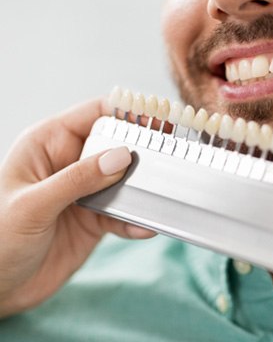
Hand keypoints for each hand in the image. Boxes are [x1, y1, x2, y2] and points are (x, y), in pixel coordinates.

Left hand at [0, 99, 155, 317]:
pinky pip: (123, 214)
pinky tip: (144, 228)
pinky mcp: (96, 219)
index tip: (157, 120)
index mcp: (48, 144)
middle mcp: (70, 163)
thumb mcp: (34, 205)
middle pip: (117, 145)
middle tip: (169, 159)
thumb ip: (78, 179)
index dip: (126, 113)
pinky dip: (136, 220)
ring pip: (125, 180)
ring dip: (143, 190)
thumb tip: (121, 156)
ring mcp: (85, 192)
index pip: (94, 114)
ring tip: (160, 196)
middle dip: (142, 152)